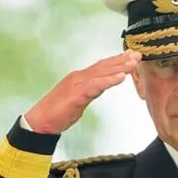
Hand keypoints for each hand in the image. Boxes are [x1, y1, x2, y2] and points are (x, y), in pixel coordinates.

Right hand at [24, 51, 141, 134]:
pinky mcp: (76, 95)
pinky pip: (95, 86)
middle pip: (103, 66)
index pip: (101, 67)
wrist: (40, 122)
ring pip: (101, 73)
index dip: (116, 61)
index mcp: (79, 78)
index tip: (130, 56)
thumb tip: (101, 87)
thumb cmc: (57, 113)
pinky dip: (109, 80)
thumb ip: (90, 91)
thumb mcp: (79, 99)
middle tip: (137, 54)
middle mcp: (78, 77)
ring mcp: (76, 84)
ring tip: (133, 63)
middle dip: (121, 60)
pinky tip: (120, 77)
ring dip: (119, 67)